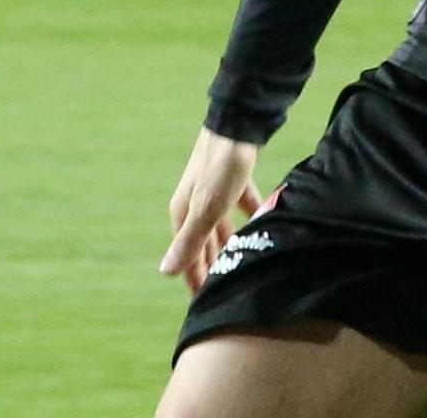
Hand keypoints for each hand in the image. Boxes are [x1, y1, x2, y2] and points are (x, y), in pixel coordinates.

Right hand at [160, 128, 260, 289]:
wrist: (238, 123)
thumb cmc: (221, 167)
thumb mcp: (206, 208)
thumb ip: (190, 240)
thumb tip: (165, 273)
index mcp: (183, 213)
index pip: (187, 255)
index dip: (194, 279)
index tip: (201, 303)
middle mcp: (195, 203)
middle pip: (203, 243)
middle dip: (210, 266)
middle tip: (221, 289)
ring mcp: (214, 190)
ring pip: (221, 225)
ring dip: (228, 244)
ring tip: (239, 263)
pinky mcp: (234, 178)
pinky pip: (242, 203)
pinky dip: (250, 216)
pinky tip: (261, 223)